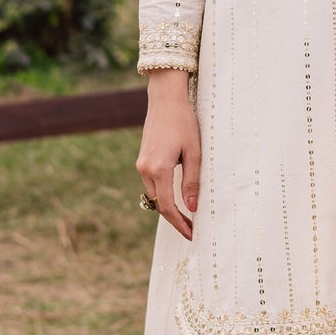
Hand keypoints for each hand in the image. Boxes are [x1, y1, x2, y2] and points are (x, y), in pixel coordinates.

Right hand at [136, 69, 200, 239]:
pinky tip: (176, 197)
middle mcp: (145, 169)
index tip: (191, 234)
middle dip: (174, 219)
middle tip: (192, 230)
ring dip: (168, 207)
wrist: (165, 100)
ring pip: (153, 194)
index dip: (179, 223)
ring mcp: (141, 164)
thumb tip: (191, 208)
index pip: (167, 206)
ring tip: (187, 217)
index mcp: (159, 169)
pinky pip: (151, 184)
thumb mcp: (194, 152)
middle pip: (158, 204)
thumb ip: (192, 181)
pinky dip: (162, 194)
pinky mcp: (142, 160)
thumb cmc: (184, 122)